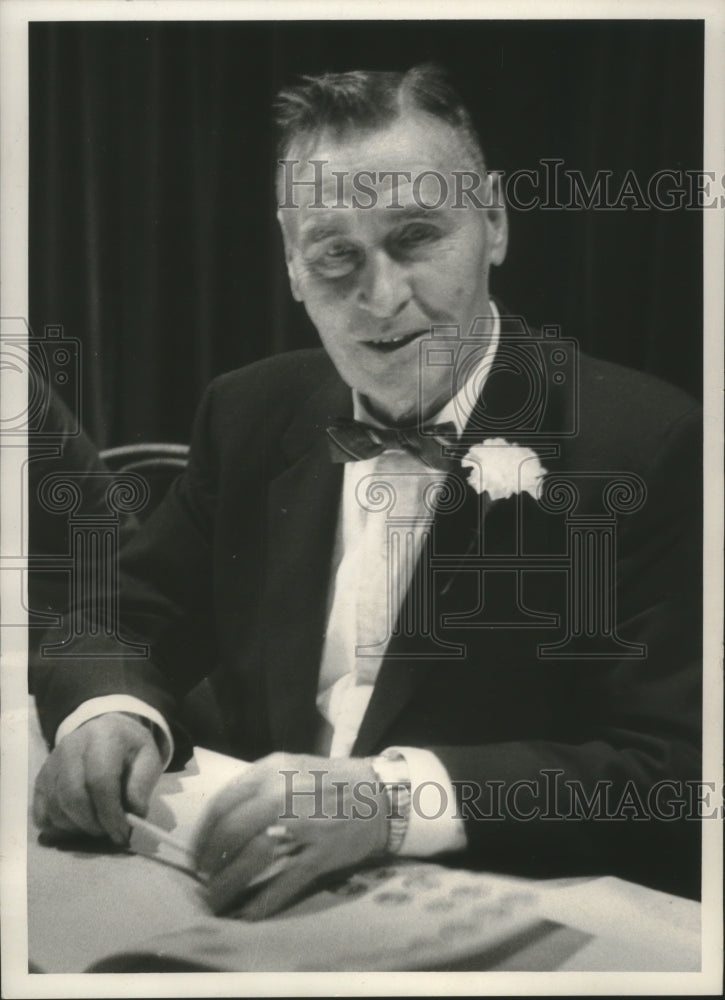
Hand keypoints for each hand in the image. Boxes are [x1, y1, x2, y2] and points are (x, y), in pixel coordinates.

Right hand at [33, 713, 163, 845]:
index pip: (100, 780)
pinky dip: (58, 828)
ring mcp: (52, 762)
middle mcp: (71, 746)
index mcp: (104, 737)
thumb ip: (142, 785)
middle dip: (93, 824)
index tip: (121, 833)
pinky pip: (41, 813)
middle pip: (73, 796)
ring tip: (97, 827)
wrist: (107, 731)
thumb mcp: (149, 759)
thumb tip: (133, 814)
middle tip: (109, 833)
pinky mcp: (41, 778)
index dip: (110, 813)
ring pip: (55, 807)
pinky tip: (78, 825)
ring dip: (77, 828)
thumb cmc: (130, 750)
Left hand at [192, 752, 388, 918]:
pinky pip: (284, 883)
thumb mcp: (291, 767)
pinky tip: (247, 914)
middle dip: (210, 860)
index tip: (197, 851)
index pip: (223, 802)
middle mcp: (285, 794)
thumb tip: (222, 820)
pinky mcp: (322, 854)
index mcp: (273, 770)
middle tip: (204, 876)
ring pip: (253, 859)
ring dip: (228, 884)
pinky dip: (262, 903)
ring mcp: (305, 825)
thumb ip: (259, 786)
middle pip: (232, 831)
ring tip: (216, 897)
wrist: (381, 795)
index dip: (204, 832)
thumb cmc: (332, 781)